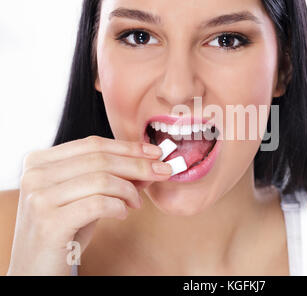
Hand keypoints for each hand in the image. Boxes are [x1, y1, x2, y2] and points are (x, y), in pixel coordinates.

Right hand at [7, 135, 171, 274]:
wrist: (35, 269)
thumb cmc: (64, 231)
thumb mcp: (86, 196)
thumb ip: (111, 177)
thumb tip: (149, 163)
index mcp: (39, 161)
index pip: (93, 144)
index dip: (128, 147)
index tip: (155, 152)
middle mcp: (35, 174)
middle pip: (100, 160)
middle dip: (139, 165)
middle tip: (163, 171)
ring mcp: (39, 197)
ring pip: (102, 180)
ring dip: (129, 191)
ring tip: (136, 203)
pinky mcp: (49, 222)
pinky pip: (99, 204)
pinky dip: (118, 207)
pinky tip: (123, 214)